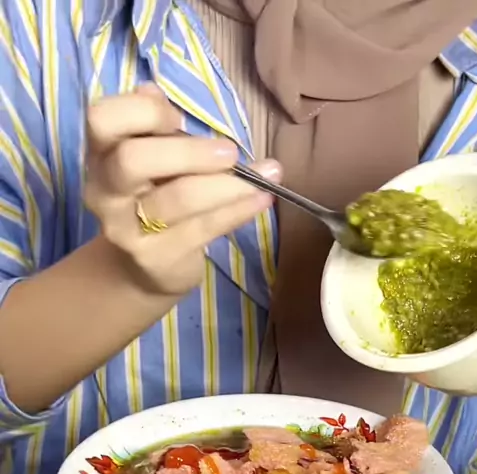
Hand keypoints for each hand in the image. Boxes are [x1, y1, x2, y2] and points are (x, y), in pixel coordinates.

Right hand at [85, 84, 280, 295]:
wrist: (142, 269)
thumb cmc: (153, 199)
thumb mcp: (150, 160)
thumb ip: (151, 128)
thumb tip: (154, 92)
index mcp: (100, 155)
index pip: (101, 119)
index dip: (143, 112)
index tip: (176, 120)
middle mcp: (104, 193)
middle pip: (132, 161)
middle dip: (188, 152)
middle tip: (229, 152)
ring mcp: (128, 230)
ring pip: (178, 199)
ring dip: (228, 184)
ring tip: (268, 174)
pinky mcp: (158, 259)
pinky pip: (204, 228)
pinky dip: (238, 209)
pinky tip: (263, 197)